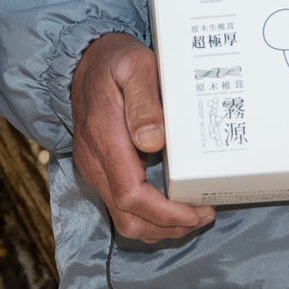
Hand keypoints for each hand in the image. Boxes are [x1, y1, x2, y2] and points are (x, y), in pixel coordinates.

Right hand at [69, 32, 216, 242]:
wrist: (84, 62)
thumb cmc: (116, 61)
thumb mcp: (135, 66)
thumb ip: (144, 102)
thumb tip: (152, 142)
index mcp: (104, 138)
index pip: (131, 195)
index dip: (165, 213)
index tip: (196, 211)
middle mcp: (94, 161)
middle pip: (128, 218)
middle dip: (169, 227)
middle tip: (204, 215)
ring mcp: (94, 169)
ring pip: (124, 219)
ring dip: (160, 227)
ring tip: (194, 214)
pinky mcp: (99, 170)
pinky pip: (122, 207)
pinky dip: (150, 216)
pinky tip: (173, 205)